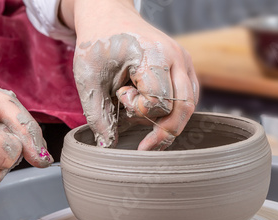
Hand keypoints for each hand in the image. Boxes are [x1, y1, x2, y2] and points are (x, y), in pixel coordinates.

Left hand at [62, 0, 198, 149]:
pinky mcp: (186, 67)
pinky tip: (152, 111)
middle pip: (183, 108)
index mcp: (153, 54)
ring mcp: (185, 61)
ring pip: (189, 106)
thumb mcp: (89, 79)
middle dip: (163, 131)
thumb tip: (108, 146)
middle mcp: (176, 56)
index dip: (139, 110)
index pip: (159, 101)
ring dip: (168, 120)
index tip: (120, 96)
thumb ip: (97, 115)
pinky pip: (188, 98)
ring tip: (141, 114)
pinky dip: (173, 111)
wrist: (108, 15)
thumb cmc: (98, 43)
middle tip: (144, 146)